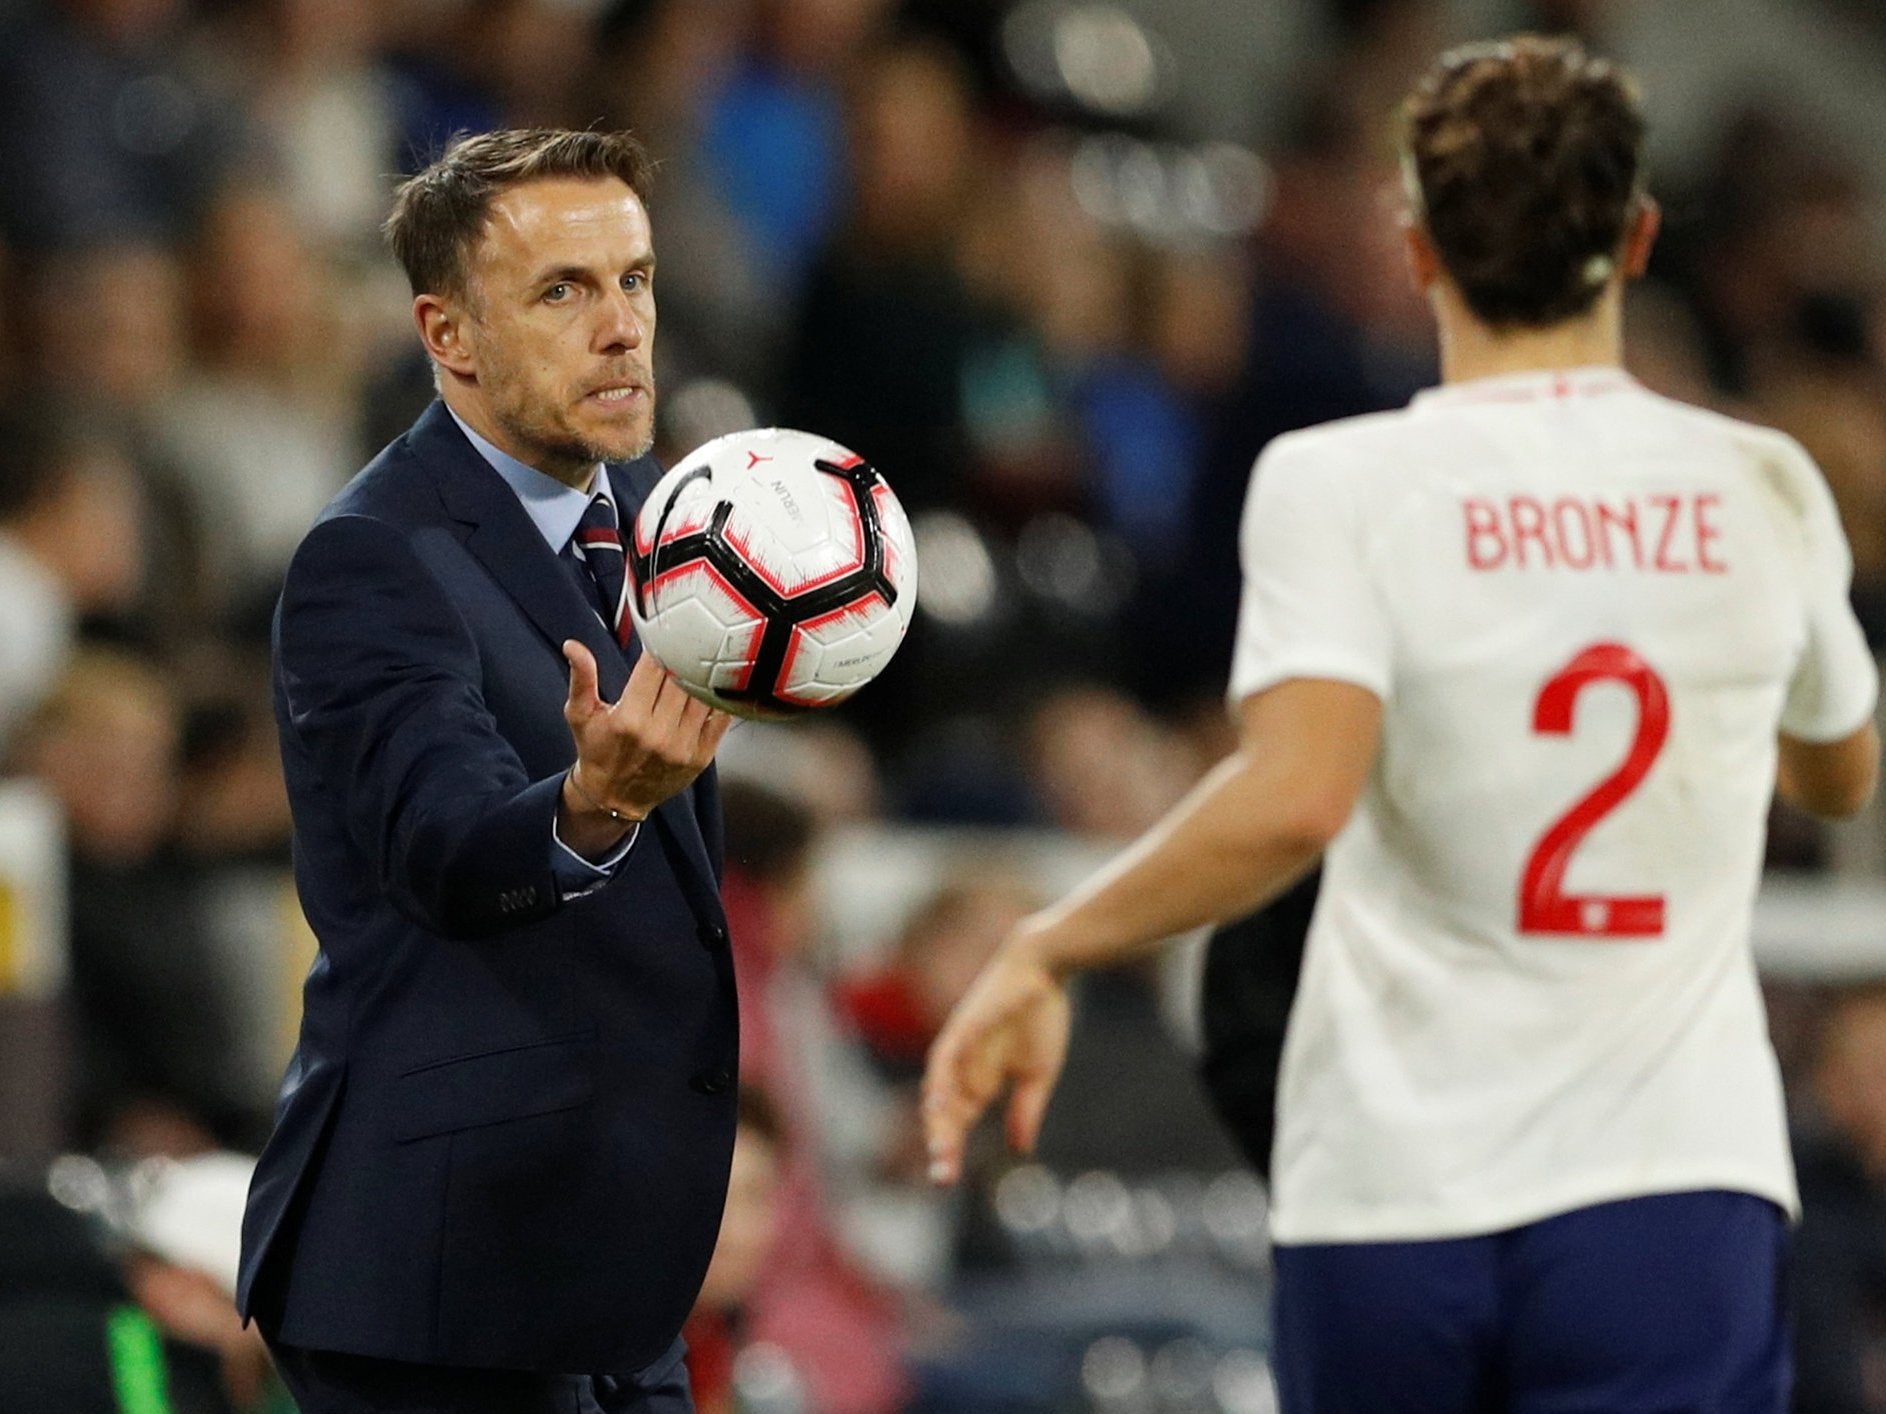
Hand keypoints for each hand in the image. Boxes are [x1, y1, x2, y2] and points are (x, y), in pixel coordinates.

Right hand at [563, 641, 732, 825]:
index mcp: (629, 720)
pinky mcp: (702, 757)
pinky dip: (719, 699)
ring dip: (703, 675)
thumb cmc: (597, 751)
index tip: (663, 632)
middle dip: (683, 657)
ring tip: (701, 659)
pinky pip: (720, 719)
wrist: (615, 797)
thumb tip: (573, 646)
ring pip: (704, 695)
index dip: (661, 646)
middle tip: (685, 640)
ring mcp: (684, 747)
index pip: (655, 668)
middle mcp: (659, 734)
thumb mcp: (580, 715)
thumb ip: (581, 678)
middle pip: (682, 679)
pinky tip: (714, 686)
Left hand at [920, 932, 1070, 1185]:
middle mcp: (960, 1067)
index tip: (946, 1183)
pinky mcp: (964, 1025)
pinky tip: (942, 1098)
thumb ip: (1025, 1111)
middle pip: (941, 1112)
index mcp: (976, 1081)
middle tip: (942, 1177)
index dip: (948, 1151)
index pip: (955, 1123)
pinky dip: (943, 1077)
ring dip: (937, 1116)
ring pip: (938, 1086)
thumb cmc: (1038, 1019)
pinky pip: (947, 1055)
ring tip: (939, 1145)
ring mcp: (960, 1046)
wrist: (1044, 972)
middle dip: (941, 1143)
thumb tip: (1020, 1149)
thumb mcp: (1037, 1074)